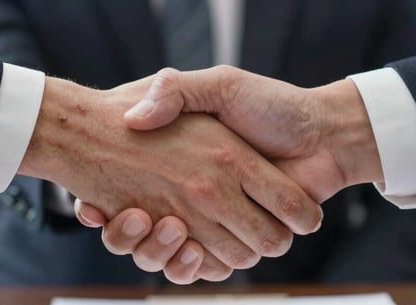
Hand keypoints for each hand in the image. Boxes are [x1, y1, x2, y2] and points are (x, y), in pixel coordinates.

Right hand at [87, 66, 385, 282]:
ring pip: (170, 256)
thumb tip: (134, 119)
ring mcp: (214, 221)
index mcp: (182, 165)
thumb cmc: (273, 106)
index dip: (106, 207)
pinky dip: (194, 267)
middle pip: (142, 236)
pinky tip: (190, 247)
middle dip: (133, 236)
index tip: (92, 203)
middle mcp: (195, 197)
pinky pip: (203, 268)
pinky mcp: (236, 240)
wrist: (323, 134)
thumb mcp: (219, 85)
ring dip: (159, 252)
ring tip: (167, 226)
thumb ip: (176, 91)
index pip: (125, 196)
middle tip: (131, 216)